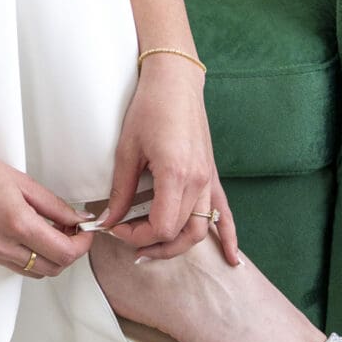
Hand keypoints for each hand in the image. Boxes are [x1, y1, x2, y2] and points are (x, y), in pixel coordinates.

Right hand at [0, 139, 90, 278]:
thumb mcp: (22, 181)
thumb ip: (54, 205)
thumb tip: (78, 220)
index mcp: (16, 223)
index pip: (63, 252)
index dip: (83, 245)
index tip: (87, 231)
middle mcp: (2, 245)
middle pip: (53, 268)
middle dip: (70, 253)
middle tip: (73, 230)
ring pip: (36, 272)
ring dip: (51, 257)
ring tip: (52, 231)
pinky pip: (17, 266)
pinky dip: (32, 256)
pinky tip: (31, 235)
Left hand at [92, 63, 240, 265]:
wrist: (175, 81)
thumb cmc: (149, 108)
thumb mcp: (127, 149)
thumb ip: (121, 190)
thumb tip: (108, 220)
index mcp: (176, 175)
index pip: (161, 227)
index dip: (136, 235)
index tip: (115, 227)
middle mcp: (198, 181)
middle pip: (181, 233)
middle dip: (151, 243)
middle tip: (127, 241)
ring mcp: (209, 179)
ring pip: (200, 229)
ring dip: (178, 246)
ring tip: (154, 251)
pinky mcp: (212, 175)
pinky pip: (223, 213)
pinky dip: (228, 237)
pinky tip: (232, 259)